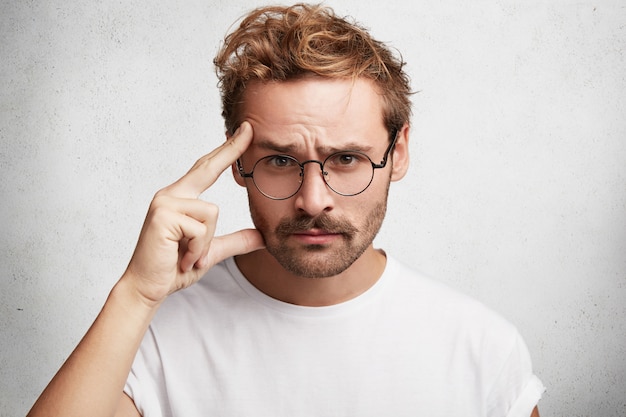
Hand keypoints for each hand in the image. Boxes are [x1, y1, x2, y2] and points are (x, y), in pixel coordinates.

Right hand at [123, 122, 263, 305]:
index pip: (207, 169)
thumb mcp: (211, 252)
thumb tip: (262, 237)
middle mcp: (171, 195)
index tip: (244, 132)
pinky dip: (197, 249)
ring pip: (212, 213)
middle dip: (230, 149)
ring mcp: (165, 203)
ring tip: (188, 255)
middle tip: (250, 128)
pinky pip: (200, 228)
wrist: (147, 288)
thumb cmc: (173, 268)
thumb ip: (235, 241)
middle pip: (207, 167)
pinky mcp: (163, 216)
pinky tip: (182, 258)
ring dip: (205, 243)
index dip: (227, 151)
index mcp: (181, 199)